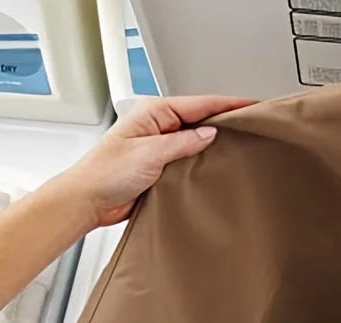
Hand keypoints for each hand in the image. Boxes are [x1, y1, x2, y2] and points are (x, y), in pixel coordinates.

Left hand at [60, 95, 255, 228]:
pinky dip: (200, 164)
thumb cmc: (105, 173)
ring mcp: (159, 148)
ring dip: (212, 147)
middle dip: (224, 124)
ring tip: (239, 148)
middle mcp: (158, 127)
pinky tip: (214, 169)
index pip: (200, 104)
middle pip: (200, 120)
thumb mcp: (150, 153)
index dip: (229, 104)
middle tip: (251, 128)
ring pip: (195, 143)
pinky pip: (187, 162)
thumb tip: (209, 133)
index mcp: (154, 113)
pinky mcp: (160, 169)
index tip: (252, 105)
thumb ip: (183, 142)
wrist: (88, 200)